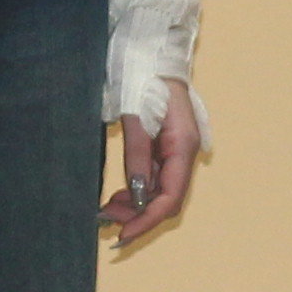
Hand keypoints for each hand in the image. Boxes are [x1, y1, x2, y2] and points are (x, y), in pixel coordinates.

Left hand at [101, 89, 206, 257]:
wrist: (154, 57)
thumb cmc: (146, 80)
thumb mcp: (136, 118)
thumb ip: (137, 157)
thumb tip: (136, 195)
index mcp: (183, 147)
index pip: (170, 198)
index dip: (147, 220)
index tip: (123, 234)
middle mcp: (185, 154)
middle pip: (167, 200)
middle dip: (139, 215)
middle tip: (107, 220)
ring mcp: (177, 152)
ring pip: (161, 192)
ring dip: (136, 205)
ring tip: (108, 209)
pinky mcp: (167, 149)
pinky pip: (156, 179)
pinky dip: (138, 191)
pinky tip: (119, 196)